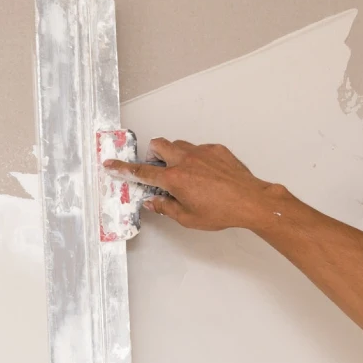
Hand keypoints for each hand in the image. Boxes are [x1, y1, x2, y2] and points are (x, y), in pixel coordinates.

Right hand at [103, 138, 288, 230]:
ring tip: (185, 174)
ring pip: (179, 145)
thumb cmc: (221, 211)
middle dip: (153, 153)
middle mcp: (185, 160)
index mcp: (174, 178)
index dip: (124, 168)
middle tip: (158, 167)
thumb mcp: (188, 218)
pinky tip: (207, 174)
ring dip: (175, 155)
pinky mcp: (216, 149)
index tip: (111, 164)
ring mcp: (201, 152)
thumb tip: (152, 202)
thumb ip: (166, 207)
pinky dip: (197, 158)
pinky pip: (199, 149)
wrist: (250, 200)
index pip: (142, 172)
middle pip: (158, 144)